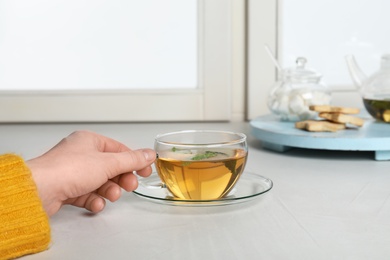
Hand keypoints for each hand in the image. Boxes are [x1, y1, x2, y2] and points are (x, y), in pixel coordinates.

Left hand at [27, 130, 155, 215]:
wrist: (40, 191)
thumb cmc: (68, 169)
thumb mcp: (108, 163)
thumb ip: (132, 160)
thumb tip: (149, 154)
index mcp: (89, 141)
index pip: (118, 149)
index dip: (134, 160)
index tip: (145, 171)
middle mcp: (80, 154)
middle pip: (110, 167)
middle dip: (121, 178)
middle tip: (129, 185)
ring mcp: (73, 172)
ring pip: (100, 182)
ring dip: (109, 190)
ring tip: (111, 195)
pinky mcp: (67, 189)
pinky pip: (87, 194)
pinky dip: (94, 200)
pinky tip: (96, 203)